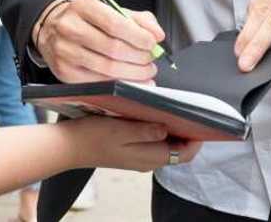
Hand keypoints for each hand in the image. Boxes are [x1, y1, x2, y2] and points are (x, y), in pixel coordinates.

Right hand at [33, 0, 162, 83]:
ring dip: (133, 73)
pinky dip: (120, 85)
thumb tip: (157, 35)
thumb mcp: (109, 9)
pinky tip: (132, 81)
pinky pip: (98, 83)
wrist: (51, 28)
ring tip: (145, 71)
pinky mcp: (64, 73)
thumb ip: (137, 19)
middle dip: (139, 57)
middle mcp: (69, 28)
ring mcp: (65, 52)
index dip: (138, 37)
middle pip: (112, 49)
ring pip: (107, 69)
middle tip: (150, 60)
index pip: (115, 24)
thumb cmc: (85, 19)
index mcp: (82, 7)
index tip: (151, 43)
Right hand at [64, 116, 201, 170]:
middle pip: (177, 149)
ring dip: (171, 129)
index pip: (184, 154)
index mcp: (148, 157)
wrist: (68, 147)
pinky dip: (157, 130)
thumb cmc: (91, 137)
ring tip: (171, 109)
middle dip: (186, 132)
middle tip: (188, 110)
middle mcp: (146, 160)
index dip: (197, 138)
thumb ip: (146, 130)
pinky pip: (152, 142)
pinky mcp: (129, 151)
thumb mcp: (120, 129)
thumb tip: (167, 128)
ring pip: (165, 144)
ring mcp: (138, 156)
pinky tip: (151, 115)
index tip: (203, 120)